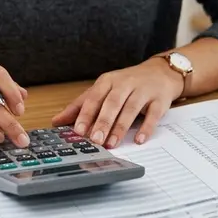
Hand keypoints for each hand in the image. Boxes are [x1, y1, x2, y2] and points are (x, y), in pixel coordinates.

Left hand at [52, 57, 182, 147]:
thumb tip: (57, 121)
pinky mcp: (160, 100)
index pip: (95, 97)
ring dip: (120, 127)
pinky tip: (139, 140)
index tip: (79, 130)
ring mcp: (143, 91)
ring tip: (112, 143)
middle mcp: (125, 84)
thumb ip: (81, 105)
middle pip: (112, 103)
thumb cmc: (127, 84)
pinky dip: (146, 128)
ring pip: (131, 109)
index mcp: (108, 81)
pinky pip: (153, 114)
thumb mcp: (103, 90)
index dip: (86, 114)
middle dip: (103, 122)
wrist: (160, 73)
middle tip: (95, 140)